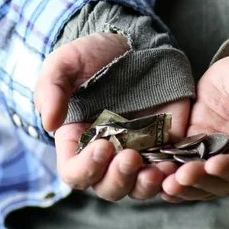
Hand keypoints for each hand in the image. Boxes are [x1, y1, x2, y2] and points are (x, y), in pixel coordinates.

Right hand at [34, 32, 188, 200]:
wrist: (131, 43)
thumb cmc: (93, 55)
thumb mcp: (65, 64)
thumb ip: (51, 90)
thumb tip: (49, 123)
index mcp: (78, 141)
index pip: (75, 172)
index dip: (86, 168)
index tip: (103, 147)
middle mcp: (108, 154)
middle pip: (108, 186)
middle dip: (119, 178)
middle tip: (131, 157)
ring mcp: (139, 150)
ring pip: (139, 186)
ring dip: (146, 184)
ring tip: (157, 171)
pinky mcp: (166, 143)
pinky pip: (169, 170)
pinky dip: (172, 174)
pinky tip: (178, 165)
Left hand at [161, 43, 228, 201]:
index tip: (214, 164)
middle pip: (223, 182)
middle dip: (200, 182)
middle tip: (177, 178)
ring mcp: (222, 152)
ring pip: (199, 176)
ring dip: (179, 182)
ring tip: (157, 179)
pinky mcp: (199, 139)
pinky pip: (182, 157)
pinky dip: (166, 164)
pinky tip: (147, 165)